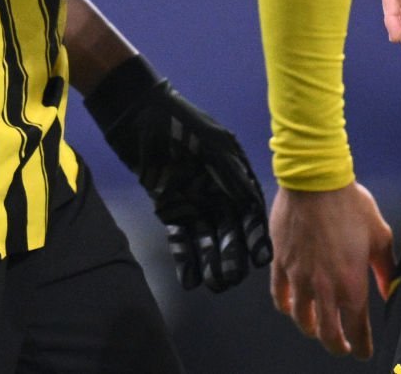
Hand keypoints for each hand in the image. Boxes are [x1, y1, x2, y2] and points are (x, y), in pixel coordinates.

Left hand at [86, 57, 271, 291]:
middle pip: (229, 231)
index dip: (256, 237)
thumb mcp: (214, 144)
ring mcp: (194, 203)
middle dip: (232, 255)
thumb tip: (252, 203)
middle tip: (232, 278)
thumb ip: (232, 173)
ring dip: (210, 261)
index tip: (260, 259)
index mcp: (234, 177)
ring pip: (206, 239)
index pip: (250, 213)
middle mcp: (218, 194)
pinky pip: (180, 237)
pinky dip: (185, 257)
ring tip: (214, 284)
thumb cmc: (181, 124)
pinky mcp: (170, 209)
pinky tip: (189, 277)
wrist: (139, 117)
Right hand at [268, 183, 395, 357]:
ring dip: (312, 328)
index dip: (361, 346)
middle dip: (336, 345)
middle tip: (342, 346)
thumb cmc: (349, 204)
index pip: (356, 330)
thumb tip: (391, 290)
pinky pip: (279, 296)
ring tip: (317, 327)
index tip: (363, 351)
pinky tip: (291, 306)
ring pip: (301, 319)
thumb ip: (386, 269)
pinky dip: (286, 306)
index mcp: (351, 284)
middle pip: (327, 334)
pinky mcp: (281, 264)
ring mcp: (299, 278)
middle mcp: (323, 288)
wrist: (315, 181)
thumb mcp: (380, 236)